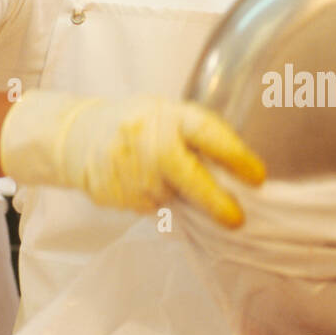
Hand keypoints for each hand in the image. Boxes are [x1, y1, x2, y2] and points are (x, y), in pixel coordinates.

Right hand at [0, 91, 265, 227]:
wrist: (77, 135)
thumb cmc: (136, 124)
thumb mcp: (167, 115)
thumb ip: (196, 136)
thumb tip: (239, 171)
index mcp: (167, 115)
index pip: (208, 133)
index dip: (236, 156)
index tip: (258, 177)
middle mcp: (148, 140)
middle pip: (189, 177)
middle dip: (216, 201)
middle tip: (237, 219)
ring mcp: (128, 169)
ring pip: (170, 198)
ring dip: (180, 200)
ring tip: (162, 178)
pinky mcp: (114, 194)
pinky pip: (148, 208)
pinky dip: (155, 202)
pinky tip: (142, 184)